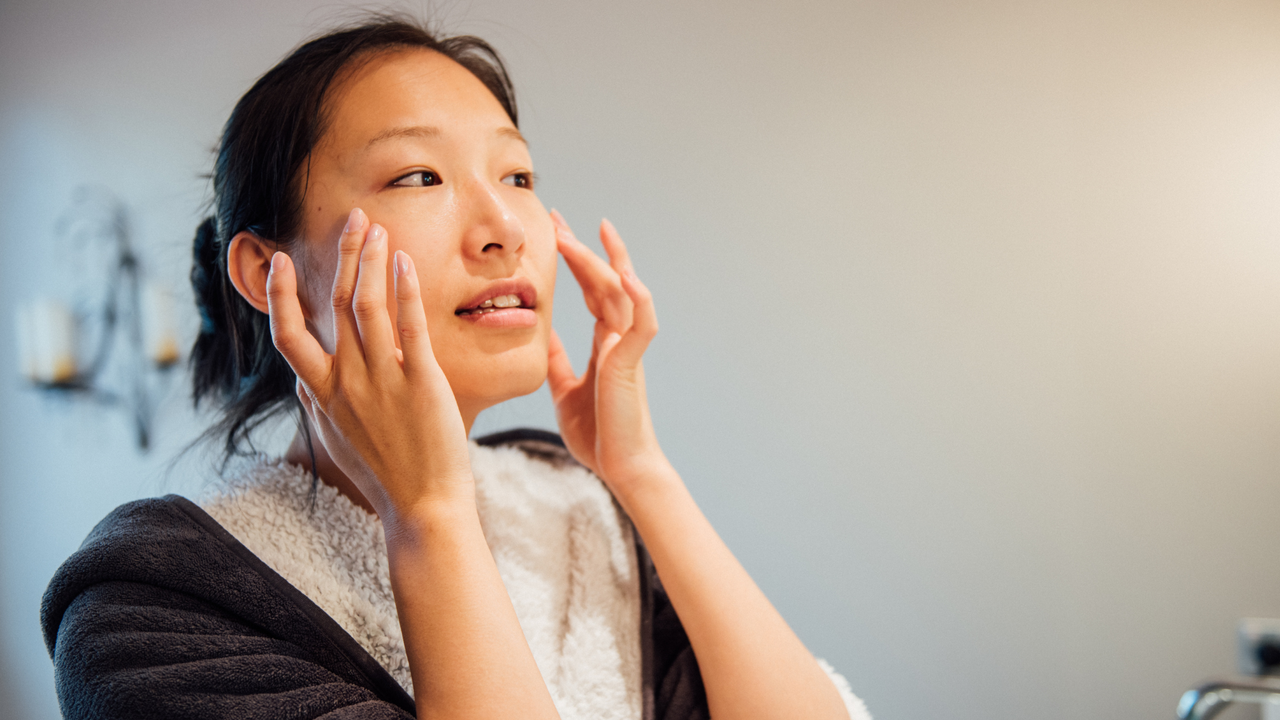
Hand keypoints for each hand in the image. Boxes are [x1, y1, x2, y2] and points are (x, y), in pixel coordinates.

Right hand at [266, 208, 473, 522]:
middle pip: (333, 303)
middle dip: (344, 254)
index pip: (287, 334)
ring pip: (366, 305)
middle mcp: (345, 381)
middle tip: (355, 219)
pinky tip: (405, 262)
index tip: (278, 260)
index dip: (279, 294)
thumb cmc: (385, 476)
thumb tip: (304, 384)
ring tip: (379, 229)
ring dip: (371, 260)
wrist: (422, 507)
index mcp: (322, 394)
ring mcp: (380, 380)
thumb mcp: (338, 441)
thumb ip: (320, 406)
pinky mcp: (420, 382)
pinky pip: (409, 326)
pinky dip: (405, 289)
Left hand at [547, 210, 665, 494]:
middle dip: (585, 249)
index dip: (577, 261)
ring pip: (622, 294)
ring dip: (604, 261)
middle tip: (561, 218)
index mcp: (605, 343)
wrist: (620, 468)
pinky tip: (623, 275)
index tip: (557, 233)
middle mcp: (620, 339)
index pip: (592, 291)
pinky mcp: (633, 364)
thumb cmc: (599, 435)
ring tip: (586, 233)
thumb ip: (558, 361)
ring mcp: (629, 349)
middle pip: (605, 282)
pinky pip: (642, 323)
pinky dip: (637, 297)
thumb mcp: (565, 390)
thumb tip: (542, 336)